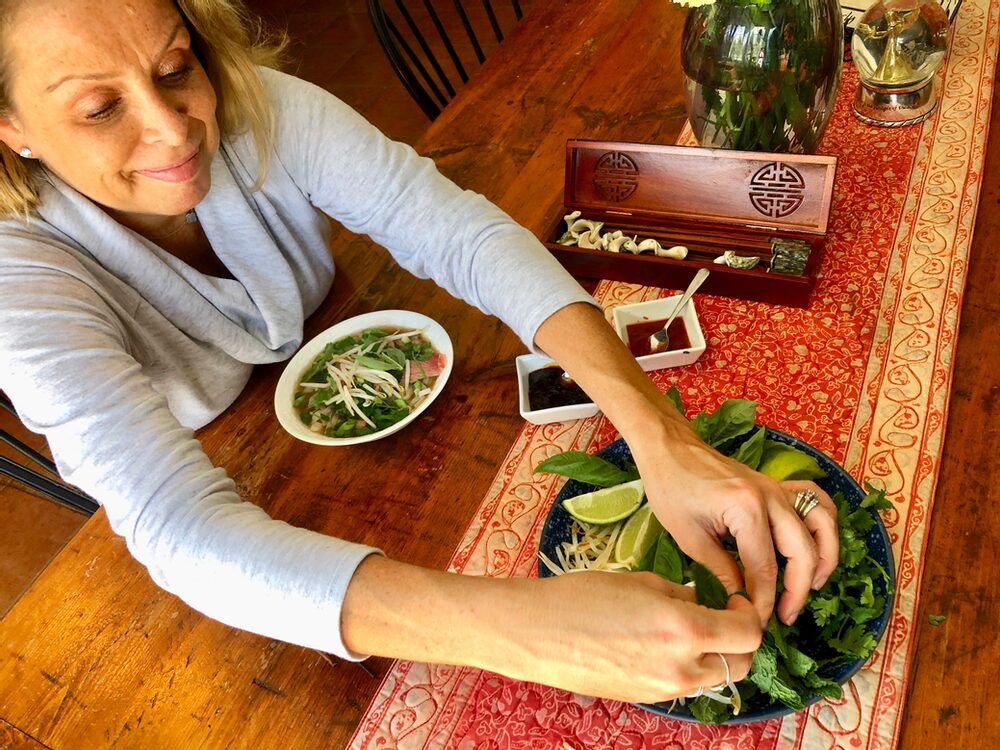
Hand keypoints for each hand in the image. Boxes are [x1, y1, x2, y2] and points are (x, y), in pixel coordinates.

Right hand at [507, 570, 761, 702]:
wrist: (537, 633)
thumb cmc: (582, 596)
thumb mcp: (641, 582)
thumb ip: (682, 595)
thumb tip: (703, 601)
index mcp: (684, 628)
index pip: (748, 632)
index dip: (749, 612)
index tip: (735, 599)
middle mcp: (681, 666)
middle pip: (742, 662)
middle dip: (740, 637)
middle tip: (723, 614)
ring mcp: (665, 688)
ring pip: (717, 677)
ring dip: (718, 655)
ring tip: (694, 630)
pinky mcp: (649, 698)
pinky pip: (687, 685)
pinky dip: (690, 666)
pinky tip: (666, 645)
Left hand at [633, 431, 838, 625]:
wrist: (669, 448)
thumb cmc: (671, 488)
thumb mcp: (689, 538)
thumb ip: (721, 572)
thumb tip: (742, 604)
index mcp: (747, 509)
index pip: (766, 569)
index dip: (765, 602)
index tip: (759, 624)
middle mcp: (771, 496)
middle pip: (803, 552)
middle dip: (797, 591)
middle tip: (785, 617)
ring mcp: (777, 487)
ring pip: (822, 524)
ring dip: (824, 558)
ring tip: (810, 586)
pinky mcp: (776, 484)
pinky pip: (816, 501)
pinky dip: (823, 525)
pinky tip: (815, 547)